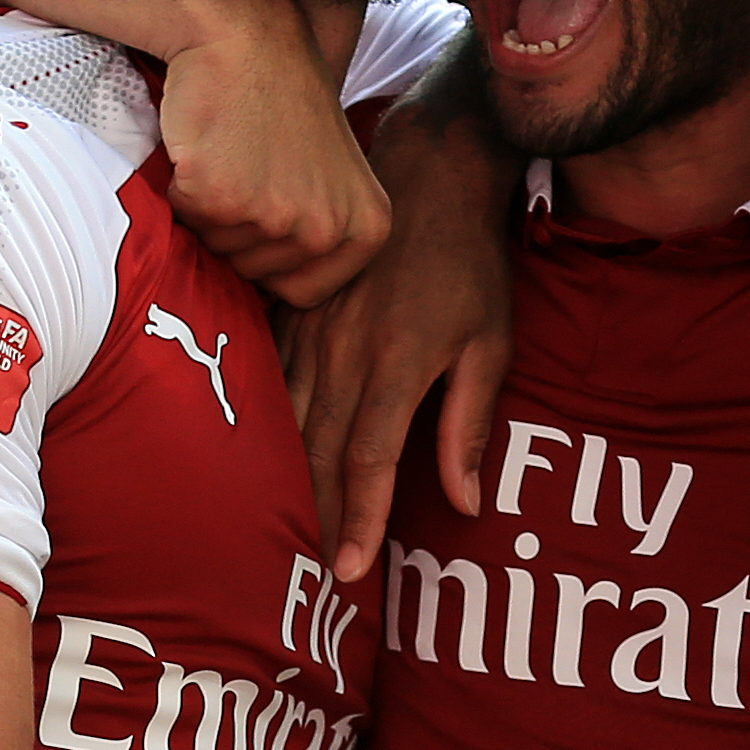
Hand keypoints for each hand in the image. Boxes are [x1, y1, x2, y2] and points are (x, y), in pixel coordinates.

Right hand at [159, 6, 389, 307]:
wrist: (247, 37)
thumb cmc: (284, 105)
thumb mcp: (332, 178)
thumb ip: (320, 240)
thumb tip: (280, 310)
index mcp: (367, 230)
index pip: (302, 295)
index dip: (273, 257)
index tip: (276, 200)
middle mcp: (326, 228)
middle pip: (253, 276)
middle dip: (237, 231)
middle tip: (250, 164)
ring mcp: (273, 214)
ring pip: (215, 250)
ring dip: (208, 210)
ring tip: (232, 151)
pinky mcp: (220, 196)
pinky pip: (183, 221)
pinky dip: (181, 189)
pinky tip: (208, 145)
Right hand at [285, 95, 514, 582]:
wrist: (429, 176)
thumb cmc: (469, 265)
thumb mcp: (490, 344)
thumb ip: (469, 425)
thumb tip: (466, 503)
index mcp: (395, 365)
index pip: (368, 462)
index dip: (357, 522)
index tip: (347, 572)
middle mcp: (343, 353)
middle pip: (317, 452)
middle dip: (314, 517)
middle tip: (307, 574)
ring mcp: (310, 331)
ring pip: (288, 421)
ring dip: (285, 480)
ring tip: (282, 531)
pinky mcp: (293, 314)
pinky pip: (271, 381)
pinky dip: (267, 428)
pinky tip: (260, 462)